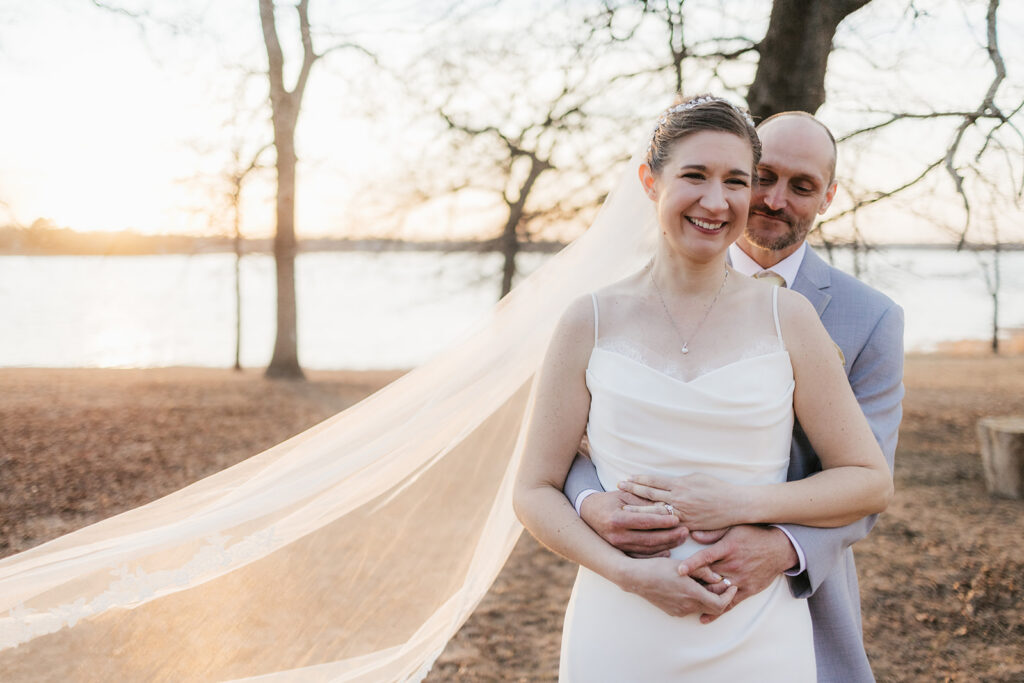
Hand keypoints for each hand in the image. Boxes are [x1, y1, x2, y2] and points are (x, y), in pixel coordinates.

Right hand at [580, 489, 688, 556]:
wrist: (588, 514)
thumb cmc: (608, 501)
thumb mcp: (624, 495)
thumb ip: (644, 501)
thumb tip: (666, 507)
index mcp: (617, 519)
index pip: (644, 522)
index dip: (662, 521)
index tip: (677, 519)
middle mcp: (617, 536)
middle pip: (649, 539)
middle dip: (670, 536)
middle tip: (685, 531)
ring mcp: (619, 547)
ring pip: (648, 550)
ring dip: (667, 545)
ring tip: (681, 538)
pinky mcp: (621, 553)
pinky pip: (642, 556)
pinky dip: (657, 554)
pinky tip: (669, 550)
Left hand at [617, 472, 744, 530]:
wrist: (736, 505)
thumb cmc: (718, 489)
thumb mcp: (697, 478)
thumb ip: (680, 482)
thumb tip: (667, 484)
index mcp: (680, 485)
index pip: (654, 481)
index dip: (639, 480)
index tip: (627, 478)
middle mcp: (679, 499)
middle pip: (650, 494)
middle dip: (633, 490)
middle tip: (618, 487)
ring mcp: (682, 513)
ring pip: (655, 510)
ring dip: (638, 508)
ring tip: (623, 507)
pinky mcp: (687, 525)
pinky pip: (667, 524)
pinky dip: (654, 523)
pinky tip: (643, 524)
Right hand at [619, 557, 737, 617]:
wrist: (636, 578)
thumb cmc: (658, 567)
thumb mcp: (683, 565)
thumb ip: (703, 571)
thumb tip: (718, 577)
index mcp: (692, 594)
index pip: (720, 604)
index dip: (729, 596)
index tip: (730, 586)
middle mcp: (687, 606)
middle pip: (712, 607)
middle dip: (719, 595)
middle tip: (720, 582)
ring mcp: (679, 611)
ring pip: (701, 607)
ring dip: (706, 597)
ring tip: (702, 581)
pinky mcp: (672, 612)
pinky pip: (690, 607)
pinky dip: (695, 599)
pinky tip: (688, 586)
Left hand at [675, 525, 797, 622]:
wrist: (779, 549)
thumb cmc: (754, 535)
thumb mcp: (733, 529)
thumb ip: (712, 534)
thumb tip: (693, 535)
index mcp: (727, 548)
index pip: (706, 557)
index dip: (691, 564)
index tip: (679, 570)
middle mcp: (733, 565)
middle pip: (709, 577)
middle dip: (693, 582)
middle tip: (677, 587)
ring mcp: (741, 579)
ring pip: (718, 592)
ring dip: (702, 596)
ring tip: (686, 601)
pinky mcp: (748, 590)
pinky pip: (731, 603)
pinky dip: (717, 611)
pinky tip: (704, 617)